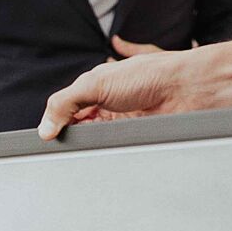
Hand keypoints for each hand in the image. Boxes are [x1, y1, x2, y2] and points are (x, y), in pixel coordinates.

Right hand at [38, 39, 231, 139]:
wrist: (186, 89)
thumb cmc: (149, 74)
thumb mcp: (95, 82)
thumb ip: (64, 103)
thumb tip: (45, 127)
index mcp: (97, 87)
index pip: (67, 109)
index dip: (56, 121)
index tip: (47, 135)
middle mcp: (108, 105)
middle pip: (79, 128)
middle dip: (70, 136)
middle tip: (63, 145)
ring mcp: (122, 124)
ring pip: (95, 143)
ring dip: (88, 146)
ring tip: (83, 149)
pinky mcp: (136, 140)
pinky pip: (114, 153)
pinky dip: (106, 155)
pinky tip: (101, 155)